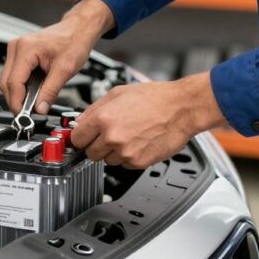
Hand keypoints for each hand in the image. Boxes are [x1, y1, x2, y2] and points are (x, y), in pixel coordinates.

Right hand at [0, 0, 114, 113]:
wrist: (78, 29)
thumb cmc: (74, 41)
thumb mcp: (65, 70)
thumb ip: (51, 91)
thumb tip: (40, 109)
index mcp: (26, 49)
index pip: (13, 83)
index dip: (17, 103)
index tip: (24, 116)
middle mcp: (16, 47)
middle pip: (6, 83)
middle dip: (16, 100)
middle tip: (29, 114)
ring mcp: (16, 49)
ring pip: (7, 80)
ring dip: (18, 94)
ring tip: (34, 102)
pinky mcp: (19, 53)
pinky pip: (13, 74)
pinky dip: (21, 86)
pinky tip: (33, 91)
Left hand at [71, 73, 226, 168]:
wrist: (181, 108)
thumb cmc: (154, 98)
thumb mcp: (118, 93)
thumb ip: (94, 108)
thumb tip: (80, 121)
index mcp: (102, 118)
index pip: (76, 138)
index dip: (81, 137)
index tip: (84, 137)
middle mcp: (112, 137)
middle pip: (89, 154)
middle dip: (96, 146)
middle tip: (108, 136)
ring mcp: (125, 152)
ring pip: (107, 161)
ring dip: (113, 152)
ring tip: (128, 135)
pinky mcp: (138, 162)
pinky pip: (124, 165)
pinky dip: (128, 157)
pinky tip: (138, 142)